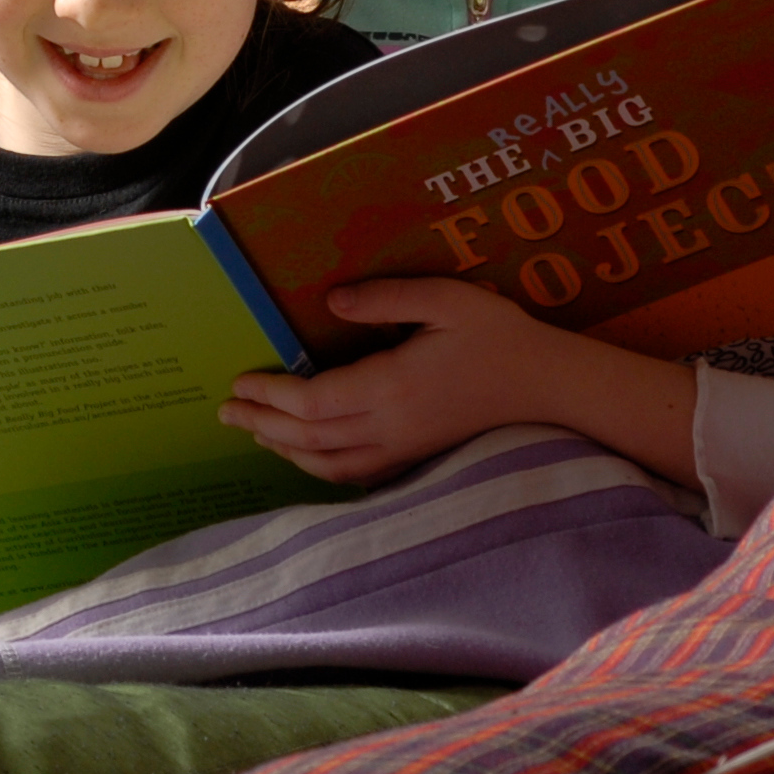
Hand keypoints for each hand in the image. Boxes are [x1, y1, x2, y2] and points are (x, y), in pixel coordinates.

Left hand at [222, 278, 595, 484]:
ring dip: (283, 449)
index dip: (268, 398)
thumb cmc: (497, 335)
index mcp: (392, 386)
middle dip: (261, 424)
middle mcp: (390, 426)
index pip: (312, 403)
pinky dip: (319, 467)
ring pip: (328, 463)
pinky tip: (306, 454)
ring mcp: (403, 448)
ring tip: (254, 431)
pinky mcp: (416, 456)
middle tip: (226, 412)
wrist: (547, 385)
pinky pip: (355, 474)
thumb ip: (385, 299)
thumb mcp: (445, 299)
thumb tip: (330, 302)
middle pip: (309, 438)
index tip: (239, 384)